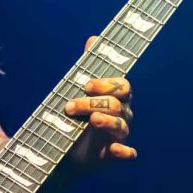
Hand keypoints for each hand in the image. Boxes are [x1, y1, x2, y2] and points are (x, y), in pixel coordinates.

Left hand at [63, 36, 136, 165]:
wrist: (65, 149)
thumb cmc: (77, 116)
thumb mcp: (79, 91)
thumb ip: (87, 67)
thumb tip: (93, 39)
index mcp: (115, 98)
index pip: (123, 86)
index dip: (107, 84)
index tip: (86, 85)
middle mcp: (121, 115)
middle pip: (117, 105)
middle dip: (94, 103)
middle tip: (69, 107)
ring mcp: (118, 135)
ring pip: (122, 126)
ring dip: (106, 121)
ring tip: (91, 121)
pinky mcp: (113, 154)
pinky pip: (128, 153)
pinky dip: (124, 152)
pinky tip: (114, 150)